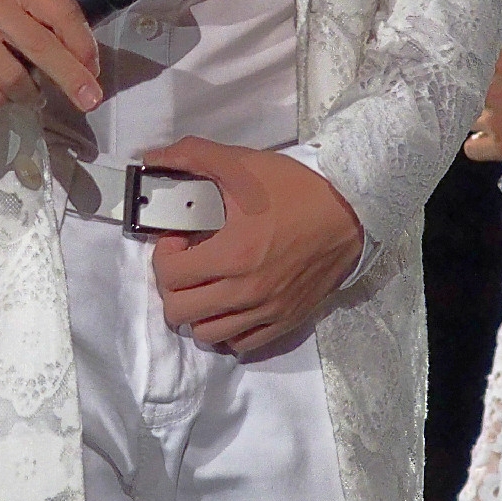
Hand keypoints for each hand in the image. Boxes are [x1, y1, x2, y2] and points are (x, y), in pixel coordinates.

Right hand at [0, 0, 102, 112]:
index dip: (82, 44)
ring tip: (30, 95)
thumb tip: (82, 57)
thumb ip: (43, 11)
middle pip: (40, 46)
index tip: (92, 68)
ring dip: (29, 94)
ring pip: (12, 77)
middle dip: (71, 78)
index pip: (59, 10)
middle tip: (88, 100)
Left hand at [148, 140, 363, 354]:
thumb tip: (151, 158)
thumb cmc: (294, 189)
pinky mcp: (285, 321)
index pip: (168, 276)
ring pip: (207, 334)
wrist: (350, 213)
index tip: (178, 238)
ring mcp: (266, 312)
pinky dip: (227, 328)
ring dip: (197, 310)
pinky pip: (241, 344)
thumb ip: (192, 157)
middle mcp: (246, 292)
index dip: (163, 254)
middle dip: (173, 285)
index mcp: (231, 255)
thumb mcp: (241, 163)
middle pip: (180, 312)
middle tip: (187, 261)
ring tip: (206, 283)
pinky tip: (230, 302)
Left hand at [464, 43, 501, 164]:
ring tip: (494, 119)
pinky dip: (478, 146)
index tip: (468, 68)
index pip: (462, 57)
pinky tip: (488, 141)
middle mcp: (490, 87)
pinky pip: (471, 149)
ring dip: (476, 118)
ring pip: (464, 118)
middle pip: (455, 88)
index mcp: (501, 58)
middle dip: (467, 91)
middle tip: (482, 95)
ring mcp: (494, 118)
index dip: (463, 64)